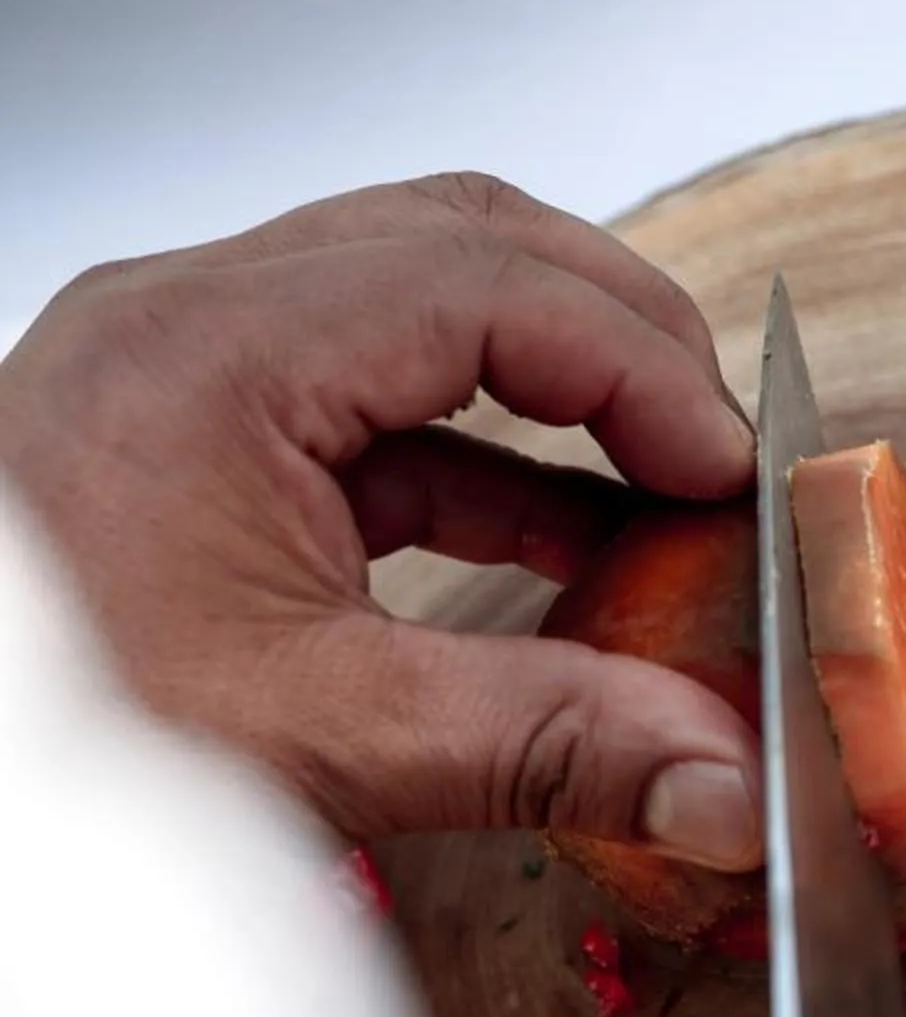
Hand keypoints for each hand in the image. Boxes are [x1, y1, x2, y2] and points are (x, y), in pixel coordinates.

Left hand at [0, 174, 763, 861]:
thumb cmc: (64, 741)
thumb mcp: (323, 740)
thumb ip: (548, 742)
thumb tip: (725, 774)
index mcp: (210, 352)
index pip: (483, 284)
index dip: (638, 366)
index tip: (729, 468)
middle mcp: (185, 320)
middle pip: (456, 242)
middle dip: (612, 335)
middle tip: (714, 447)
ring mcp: (178, 367)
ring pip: (411, 301)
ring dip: (549, 387)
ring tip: (659, 490)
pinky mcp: (184, 435)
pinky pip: (362, 397)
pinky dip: (478, 456)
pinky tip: (560, 546)